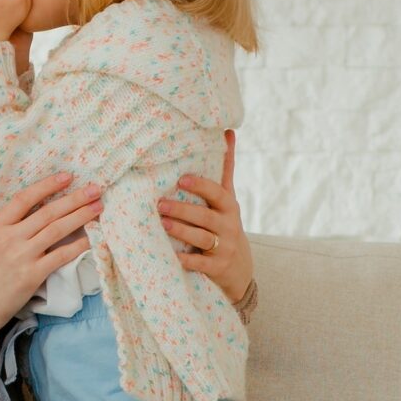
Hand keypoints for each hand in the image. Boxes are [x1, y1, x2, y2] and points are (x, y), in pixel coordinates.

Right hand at [0, 172, 100, 330]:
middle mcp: (10, 238)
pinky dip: (77, 246)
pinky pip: (60, 257)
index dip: (46, 186)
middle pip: (47, 213)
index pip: (24, 199)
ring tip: (98, 207)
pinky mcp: (33, 275)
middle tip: (94, 189)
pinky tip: (91, 238)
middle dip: (73, 199)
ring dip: (79, 217)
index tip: (67, 176)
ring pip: (56, 231)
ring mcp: (23, 257)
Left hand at [160, 130, 253, 305]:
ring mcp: (225, 248)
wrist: (240, 268)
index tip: (182, 179)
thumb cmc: (225, 225)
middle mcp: (229, 226)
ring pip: (202, 238)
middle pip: (206, 217)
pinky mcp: (217, 268)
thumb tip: (228, 131)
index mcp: (229, 207)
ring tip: (161, 224)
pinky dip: (186, 260)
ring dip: (181, 231)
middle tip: (160, 204)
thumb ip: (225, 169)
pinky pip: (200, 263)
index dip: (201, 186)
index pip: (217, 193)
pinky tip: (170, 256)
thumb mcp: (228, 200)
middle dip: (183, 210)